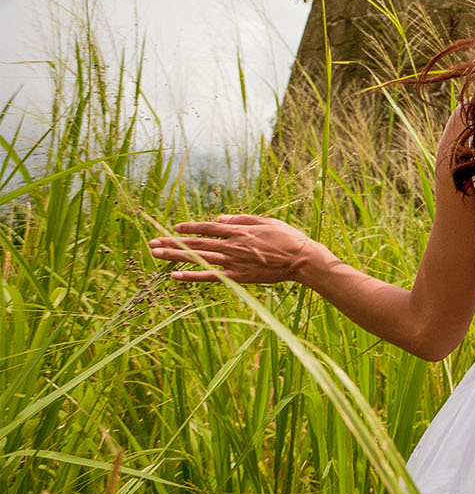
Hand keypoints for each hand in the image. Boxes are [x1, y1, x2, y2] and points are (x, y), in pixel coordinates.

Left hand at [148, 214, 326, 283]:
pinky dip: (191, 275)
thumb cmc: (289, 239)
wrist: (303, 260)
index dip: (190, 227)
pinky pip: (209, 276)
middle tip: (152, 241)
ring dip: (174, 255)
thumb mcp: (267, 222)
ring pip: (198, 257)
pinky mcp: (237, 276)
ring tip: (156, 253)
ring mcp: (233, 261)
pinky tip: (174, 275)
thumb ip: (242, 219)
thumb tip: (220, 217)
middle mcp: (232, 245)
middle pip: (196, 242)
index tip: (174, 227)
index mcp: (239, 230)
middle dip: (172, 241)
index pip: (208, 227)